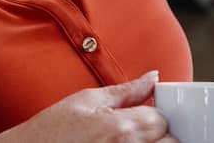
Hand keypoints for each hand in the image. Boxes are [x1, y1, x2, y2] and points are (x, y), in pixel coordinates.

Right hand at [0, 71, 178, 142]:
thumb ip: (126, 91)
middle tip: (141, 132)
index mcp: (120, 128)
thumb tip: (154, 77)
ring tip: (132, 140)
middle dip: (162, 136)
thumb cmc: (51, 131)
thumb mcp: (86, 100)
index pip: (162, 120)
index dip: (155, 116)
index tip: (142, 116)